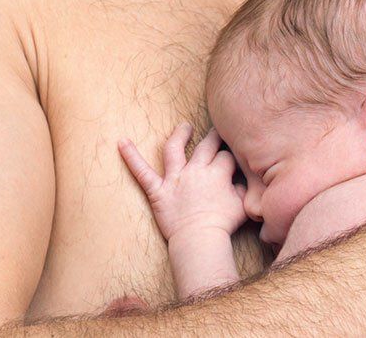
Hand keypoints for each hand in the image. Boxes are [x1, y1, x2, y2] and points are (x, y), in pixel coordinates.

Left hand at [118, 123, 246, 240]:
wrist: (200, 239)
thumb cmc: (223, 225)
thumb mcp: (243, 205)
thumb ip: (243, 189)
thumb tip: (243, 182)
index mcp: (217, 174)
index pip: (226, 156)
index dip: (230, 157)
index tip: (233, 159)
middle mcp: (196, 171)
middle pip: (206, 146)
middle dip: (213, 137)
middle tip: (216, 130)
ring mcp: (175, 179)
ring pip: (174, 149)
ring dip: (179, 135)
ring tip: (184, 126)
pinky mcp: (158, 191)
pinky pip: (141, 172)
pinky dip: (131, 156)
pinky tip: (121, 142)